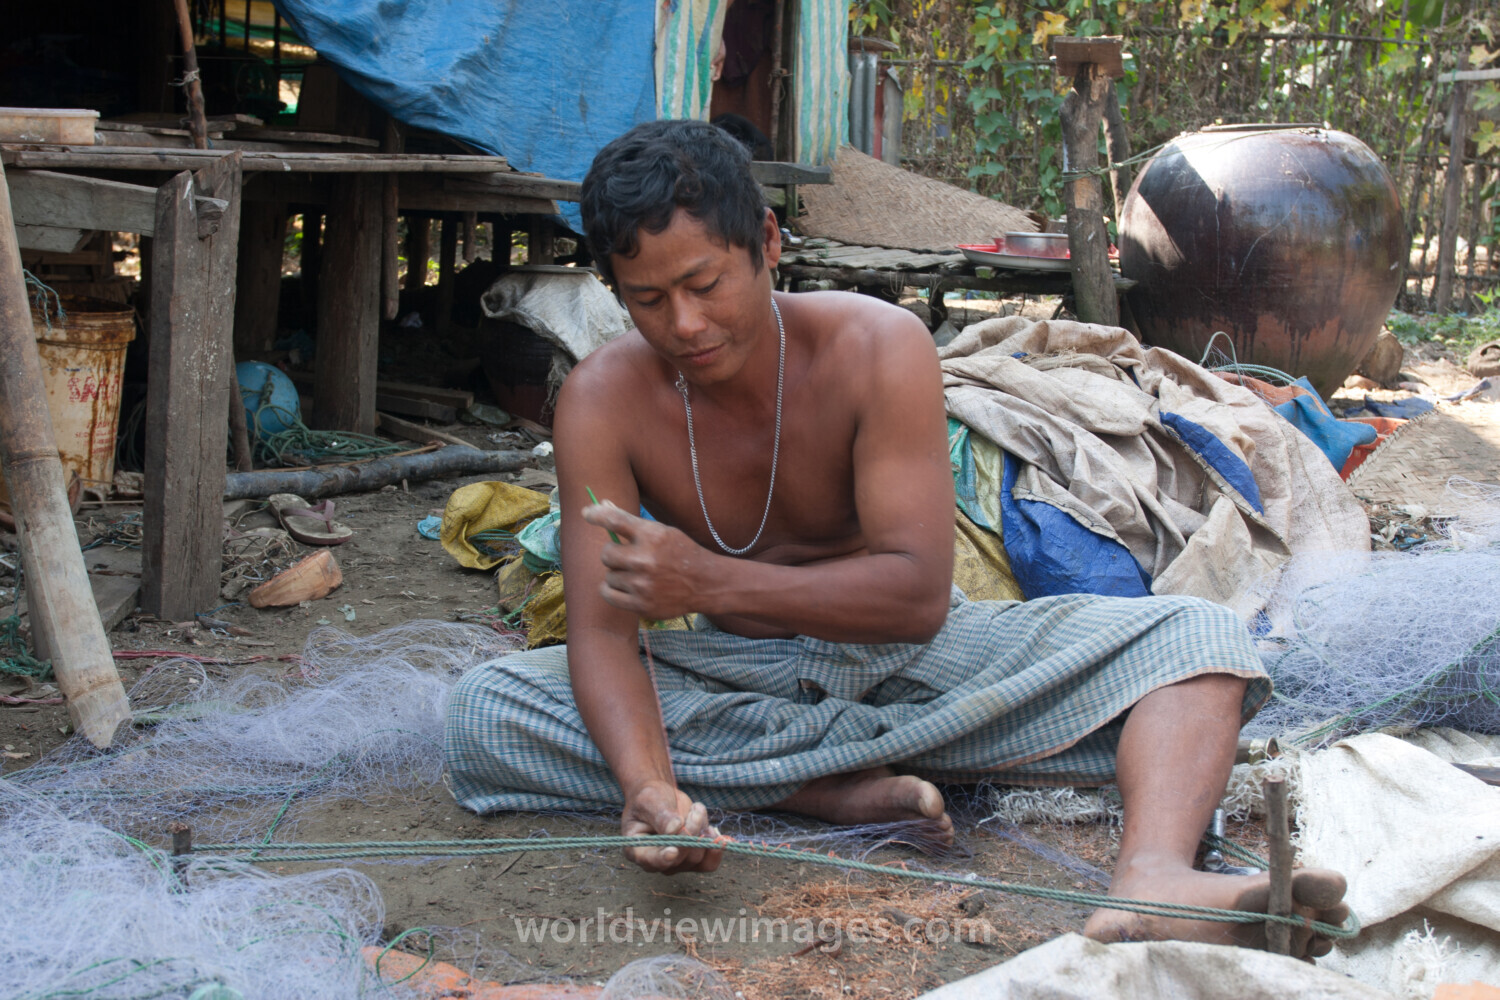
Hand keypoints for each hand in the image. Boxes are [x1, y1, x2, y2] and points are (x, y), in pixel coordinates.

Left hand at [583, 501, 707, 619]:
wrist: (706, 584)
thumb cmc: (681, 553)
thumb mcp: (662, 532)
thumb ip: (632, 523)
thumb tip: (602, 506)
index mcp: (653, 536)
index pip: (615, 520)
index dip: (596, 515)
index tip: (586, 513)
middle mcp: (646, 559)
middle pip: (606, 553)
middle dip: (613, 554)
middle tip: (626, 556)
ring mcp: (643, 584)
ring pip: (608, 576)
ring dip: (617, 574)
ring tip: (637, 575)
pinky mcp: (641, 605)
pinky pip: (608, 594)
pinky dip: (612, 590)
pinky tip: (625, 587)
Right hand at [621, 780, 723, 874]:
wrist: (661, 798)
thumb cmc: (650, 798)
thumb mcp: (649, 800)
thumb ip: (660, 815)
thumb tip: (674, 828)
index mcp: (637, 849)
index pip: (650, 860)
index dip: (662, 858)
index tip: (673, 850)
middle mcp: (656, 862)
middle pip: (680, 858)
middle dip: (691, 832)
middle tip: (695, 810)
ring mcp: (675, 863)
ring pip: (697, 858)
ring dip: (701, 831)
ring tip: (696, 811)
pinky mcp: (692, 860)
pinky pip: (708, 863)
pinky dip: (714, 847)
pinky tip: (711, 830)